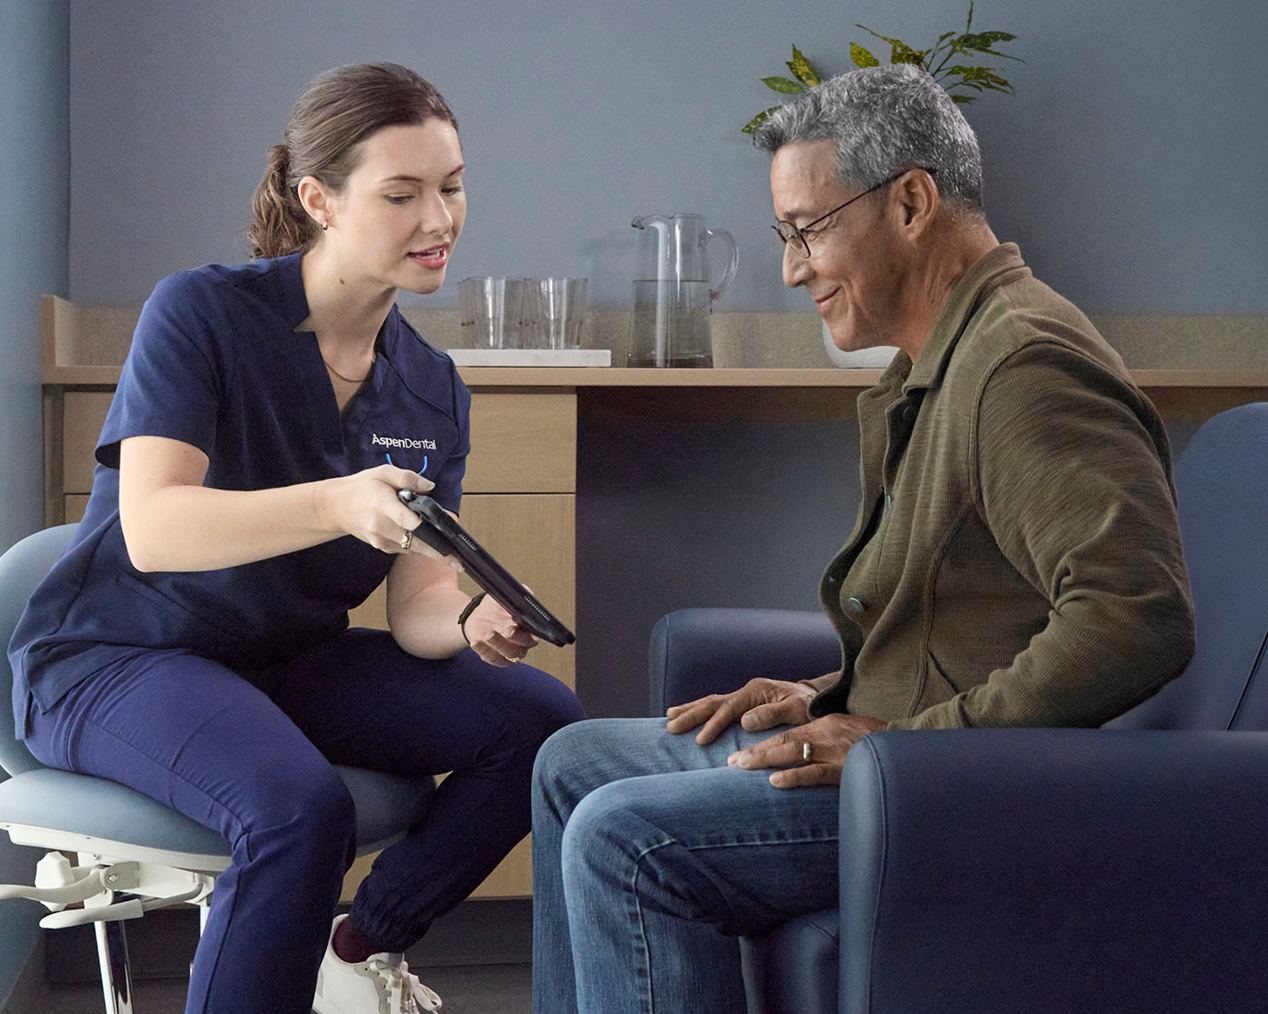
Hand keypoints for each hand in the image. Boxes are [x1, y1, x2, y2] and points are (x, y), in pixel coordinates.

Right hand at [316, 465, 444, 558]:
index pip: (404, 518)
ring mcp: (380, 539)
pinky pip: (406, 549)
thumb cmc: (362, 488)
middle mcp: (381, 526)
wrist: (337, 507)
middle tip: (457, 558)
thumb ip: (408, 478)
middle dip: (437, 549)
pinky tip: (431, 544)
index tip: (440, 532)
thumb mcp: (383, 473)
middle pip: (413, 540)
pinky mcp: (382, 547)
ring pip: (412, 548)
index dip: (421, 525)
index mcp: (382, 504)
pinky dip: (419, 547)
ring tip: (451, 554)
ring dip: (431, 550)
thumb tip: (430, 487)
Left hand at [463, 595, 538, 666]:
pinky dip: (483, 651)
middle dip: (515, 639)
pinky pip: (491, 658)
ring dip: (498, 644)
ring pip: (508, 654)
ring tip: (489, 634)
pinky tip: (476, 642)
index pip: (534, 637)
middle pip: (522, 648)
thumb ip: (519, 595)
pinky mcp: (494, 658)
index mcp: (530, 632)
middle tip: (508, 630)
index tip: (519, 626)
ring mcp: (508, 653)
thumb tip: (526, 592)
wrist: (481, 617)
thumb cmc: (498, 607)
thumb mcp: (506, 597)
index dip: (529, 635)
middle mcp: (522, 645)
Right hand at [665, 678, 818, 745]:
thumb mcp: (797, 710)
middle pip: (712, 702)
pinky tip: (689, 715)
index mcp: (755, 691)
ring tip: (669, 717)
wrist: (816, 699)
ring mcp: (744, 696)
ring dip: (690, 710)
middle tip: (671, 726)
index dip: (713, 724)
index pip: (728, 709)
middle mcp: (746, 691)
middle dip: (691, 714)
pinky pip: (718, 707)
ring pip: (711, 702)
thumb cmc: (808, 706)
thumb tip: (745, 721)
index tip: (700, 740)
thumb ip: (772, 714)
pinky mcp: (744, 704)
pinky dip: (701, 711)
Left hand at [727, 712, 887, 787]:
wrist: (904, 743)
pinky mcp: (842, 768)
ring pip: (791, 752)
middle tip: (731, 761)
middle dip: (755, 751)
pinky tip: (775, 782)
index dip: (762, 743)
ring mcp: (832, 751)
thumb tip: (804, 754)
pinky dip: (793, 776)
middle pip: (782, 740)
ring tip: (741, 766)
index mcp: (823, 725)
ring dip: (764, 759)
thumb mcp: (847, 732)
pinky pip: (813, 772)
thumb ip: (825, 741)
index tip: (739, 754)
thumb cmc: (876, 741)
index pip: (787, 733)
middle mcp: (823, 734)